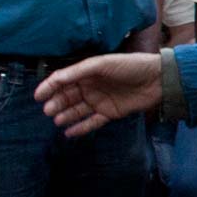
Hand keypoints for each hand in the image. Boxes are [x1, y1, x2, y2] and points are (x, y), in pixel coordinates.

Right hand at [34, 53, 162, 137]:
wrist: (158, 79)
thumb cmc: (130, 66)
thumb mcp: (103, 64)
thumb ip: (79, 71)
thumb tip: (56, 78)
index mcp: (88, 73)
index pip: (63, 80)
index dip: (49, 87)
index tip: (38, 96)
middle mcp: (91, 87)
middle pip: (68, 97)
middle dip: (56, 103)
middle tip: (48, 110)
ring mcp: (100, 101)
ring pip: (77, 110)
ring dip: (66, 115)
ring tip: (57, 120)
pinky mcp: (110, 113)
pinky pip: (92, 122)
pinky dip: (80, 128)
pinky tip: (69, 132)